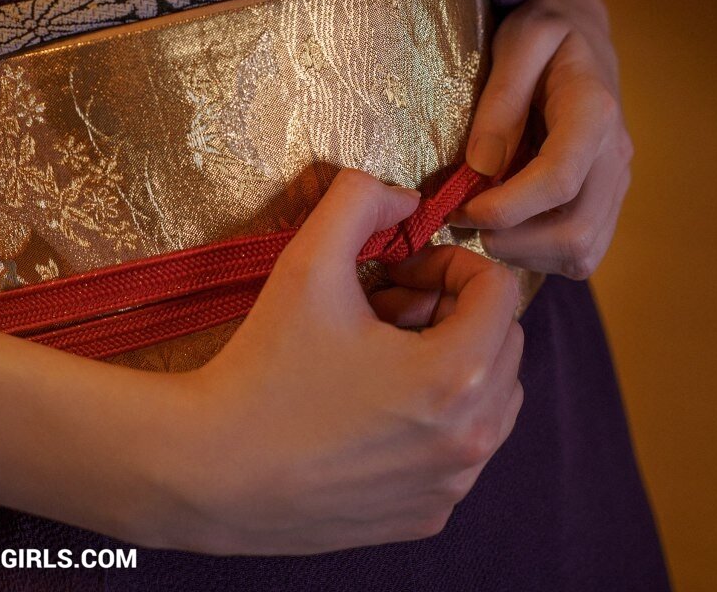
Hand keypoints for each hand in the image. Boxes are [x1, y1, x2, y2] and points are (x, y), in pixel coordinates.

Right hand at [138, 169, 523, 555]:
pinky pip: (461, 450)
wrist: (212, 472)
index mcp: (455, 376)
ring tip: (380, 355)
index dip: (452, 262)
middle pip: (504, 342)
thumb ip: (360, 200)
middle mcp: (470, 440)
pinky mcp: (426, 518)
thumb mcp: (307, 262)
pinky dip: (435, 419)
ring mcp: (451, 486)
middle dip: (452, 310)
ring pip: (492, 398)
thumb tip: (405, 198)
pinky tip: (369, 408)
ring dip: (452, 362)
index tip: (400, 270)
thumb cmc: (263, 367)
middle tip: (386, 306)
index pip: (500, 291)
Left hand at [446, 0, 633, 279]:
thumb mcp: (518, 40)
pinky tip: (507, 226)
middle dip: (512, 242)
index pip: (559, 180)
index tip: (460, 210)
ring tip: (480, 225)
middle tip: (462, 222)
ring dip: (524, 253)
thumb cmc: (546, 29)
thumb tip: (481, 166)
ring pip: (582, 252)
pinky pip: (583, 251)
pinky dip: (540, 253)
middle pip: (576, 232)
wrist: (584, 29)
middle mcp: (615, 154)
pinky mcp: (608, 197)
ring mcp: (617, 181)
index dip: (507, 208)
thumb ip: (501, 100)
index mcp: (594, 112)